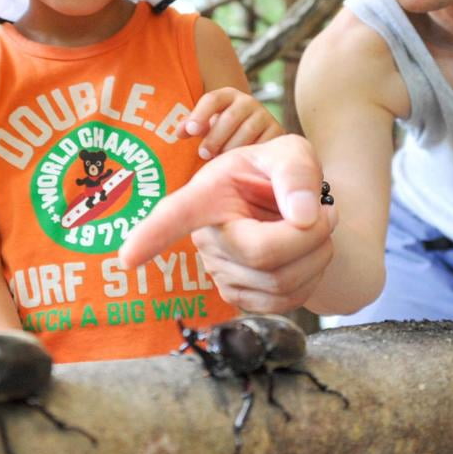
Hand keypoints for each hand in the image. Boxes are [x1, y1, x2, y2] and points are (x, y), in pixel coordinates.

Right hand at [119, 135, 334, 312]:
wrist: (290, 207)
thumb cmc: (279, 173)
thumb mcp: (290, 152)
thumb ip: (297, 173)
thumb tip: (303, 216)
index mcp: (206, 196)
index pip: (175, 215)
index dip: (151, 236)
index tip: (127, 258)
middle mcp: (205, 237)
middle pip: (262, 254)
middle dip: (311, 234)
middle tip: (326, 211)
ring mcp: (220, 274)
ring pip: (281, 282)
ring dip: (318, 253)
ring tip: (315, 227)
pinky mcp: (242, 299)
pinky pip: (287, 301)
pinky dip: (313, 275)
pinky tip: (306, 253)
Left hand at [184, 87, 282, 159]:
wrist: (257, 137)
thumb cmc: (223, 131)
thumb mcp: (207, 125)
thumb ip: (191, 127)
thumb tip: (179, 132)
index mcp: (228, 95)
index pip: (212, 99)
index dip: (200, 114)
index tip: (191, 131)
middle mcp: (248, 102)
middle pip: (229, 118)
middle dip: (214, 138)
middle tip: (203, 154)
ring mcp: (265, 116)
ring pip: (246, 133)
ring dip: (230, 149)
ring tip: (220, 159)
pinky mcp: (278, 132)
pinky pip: (262, 144)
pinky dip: (250, 154)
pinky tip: (241, 162)